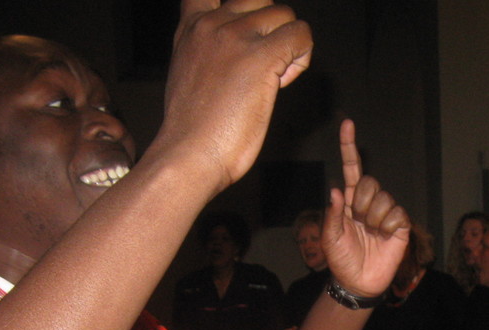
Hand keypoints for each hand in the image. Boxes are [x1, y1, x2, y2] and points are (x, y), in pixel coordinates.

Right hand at [160, 0, 313, 191]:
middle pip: (261, 2)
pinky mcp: (261, 56)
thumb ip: (205, 52)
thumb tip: (233, 56)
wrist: (188, 155)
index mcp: (192, 28)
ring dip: (288, 45)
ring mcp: (235, 37)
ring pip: (285, 16)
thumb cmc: (192, 131)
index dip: (242, 12)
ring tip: (272, 79)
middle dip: (269, 31)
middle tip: (262, 68)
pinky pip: (301, 35)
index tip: (246, 41)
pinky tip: (283, 83)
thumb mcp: (187, 75)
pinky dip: (301, 58)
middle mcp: (212, 24)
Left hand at [322, 120, 409, 297]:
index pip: (351, 169)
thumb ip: (332, 215)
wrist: (358, 282)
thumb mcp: (329, 239)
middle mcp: (368, 203)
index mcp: (349, 202)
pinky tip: (383, 237)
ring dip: (373, 218)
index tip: (347, 124)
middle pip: (370, 182)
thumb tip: (336, 190)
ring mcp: (385, 213)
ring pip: (383, 198)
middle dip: (361, 202)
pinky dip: (387, 226)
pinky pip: (396, 213)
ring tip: (370, 234)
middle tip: (358, 223)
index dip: (349, 147)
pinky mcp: (400, 225)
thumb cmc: (341, 260)